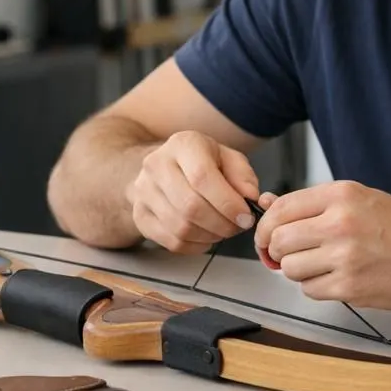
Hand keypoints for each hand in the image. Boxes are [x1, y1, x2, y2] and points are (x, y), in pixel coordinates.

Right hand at [125, 131, 260, 253]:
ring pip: (181, 227)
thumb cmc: (201, 163)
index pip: (202, 177)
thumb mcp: (227, 158)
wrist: (163, 168)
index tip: (245, 217)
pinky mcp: (140, 216)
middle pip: (190, 206)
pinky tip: (206, 236)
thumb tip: (250, 197)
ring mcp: (143, 192)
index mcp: (182, 144)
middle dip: (221, 224)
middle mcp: (156, 165)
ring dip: (210, 236)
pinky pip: (172, 242)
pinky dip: (195, 246)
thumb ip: (242, 175)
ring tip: (223, 230)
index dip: (227, 202)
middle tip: (237, 227)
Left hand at [252, 181, 390, 308]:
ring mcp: (344, 257)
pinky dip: (316, 287)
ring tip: (322, 265)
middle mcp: (339, 223)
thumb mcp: (361, 200)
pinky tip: (337, 278)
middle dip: (277, 251)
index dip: (266, 226)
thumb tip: (267, 205)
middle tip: (289, 254)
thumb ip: (314, 204)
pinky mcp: (349, 287)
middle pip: (279, 240)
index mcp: (341, 195)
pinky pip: (309, 290)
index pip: (281, 208)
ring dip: (298, 271)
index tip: (267, 236)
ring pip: (290, 268)